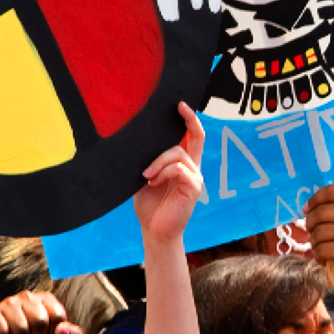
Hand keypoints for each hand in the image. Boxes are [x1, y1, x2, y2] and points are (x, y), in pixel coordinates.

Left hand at [134, 101, 204, 249]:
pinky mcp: (193, 188)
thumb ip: (149, 159)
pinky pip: (178, 169)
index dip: (188, 119)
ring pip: (177, 153)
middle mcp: (191, 168)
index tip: (179, 103)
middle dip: (189, 119)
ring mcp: (194, 177)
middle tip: (179, 106)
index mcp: (182, 164)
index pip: (191, 136)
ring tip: (146, 175)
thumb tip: (137, 136)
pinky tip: (152, 181)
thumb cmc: (149, 204)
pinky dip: (162, 172)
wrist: (154, 230)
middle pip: (197, 136)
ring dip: (158, 161)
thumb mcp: (145, 175)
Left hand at [304, 184, 333, 300]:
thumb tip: (308, 207)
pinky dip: (319, 256)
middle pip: (321, 212)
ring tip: (322, 247)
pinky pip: (320, 249)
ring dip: (314, 242)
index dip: (315, 199)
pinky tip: (326, 258)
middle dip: (310, 224)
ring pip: (318, 232)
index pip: (333, 191)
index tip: (307, 209)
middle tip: (312, 232)